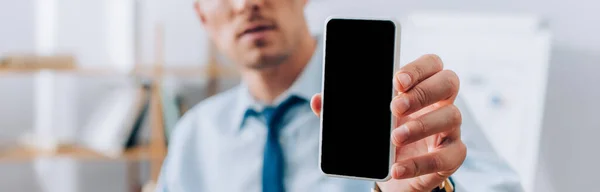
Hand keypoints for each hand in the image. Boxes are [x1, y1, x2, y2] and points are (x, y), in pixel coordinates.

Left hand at [310, 54, 465, 191]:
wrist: (392, 173)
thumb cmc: (382, 137)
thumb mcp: (363, 122)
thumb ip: (343, 110)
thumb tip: (318, 100)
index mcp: (420, 87)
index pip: (431, 64)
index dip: (418, 67)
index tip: (396, 80)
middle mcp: (440, 103)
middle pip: (449, 82)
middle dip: (422, 92)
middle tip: (395, 107)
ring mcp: (449, 129)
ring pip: (452, 117)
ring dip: (422, 125)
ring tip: (394, 138)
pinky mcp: (452, 156)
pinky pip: (448, 157)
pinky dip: (421, 163)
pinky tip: (398, 168)